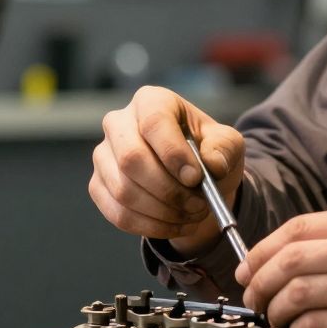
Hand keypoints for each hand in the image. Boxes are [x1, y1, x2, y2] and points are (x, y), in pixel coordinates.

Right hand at [88, 86, 244, 256]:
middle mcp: (119, 123)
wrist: (192, 178)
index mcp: (151, 101)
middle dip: (168, 190)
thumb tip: (212, 164)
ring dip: (163, 212)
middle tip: (198, 204)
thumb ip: (224, 149)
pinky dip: (151, 226)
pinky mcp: (98, 186)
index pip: (153, 122)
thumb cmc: (206, 152)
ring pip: (124, 191)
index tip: (195, 178)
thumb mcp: (227, 144)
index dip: (173, 153)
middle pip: (131, 158)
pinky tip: (174, 224)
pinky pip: (119, 214)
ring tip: (192, 214)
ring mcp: (103, 156)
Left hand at [235, 208, 326, 327]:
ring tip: (278, 322)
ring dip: (275, 311)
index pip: (299, 226)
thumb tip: (290, 260)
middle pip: (290, 258)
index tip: (249, 268)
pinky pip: (316, 324)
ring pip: (297, 292)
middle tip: (254, 299)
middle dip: (259, 281)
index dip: (263, 249)